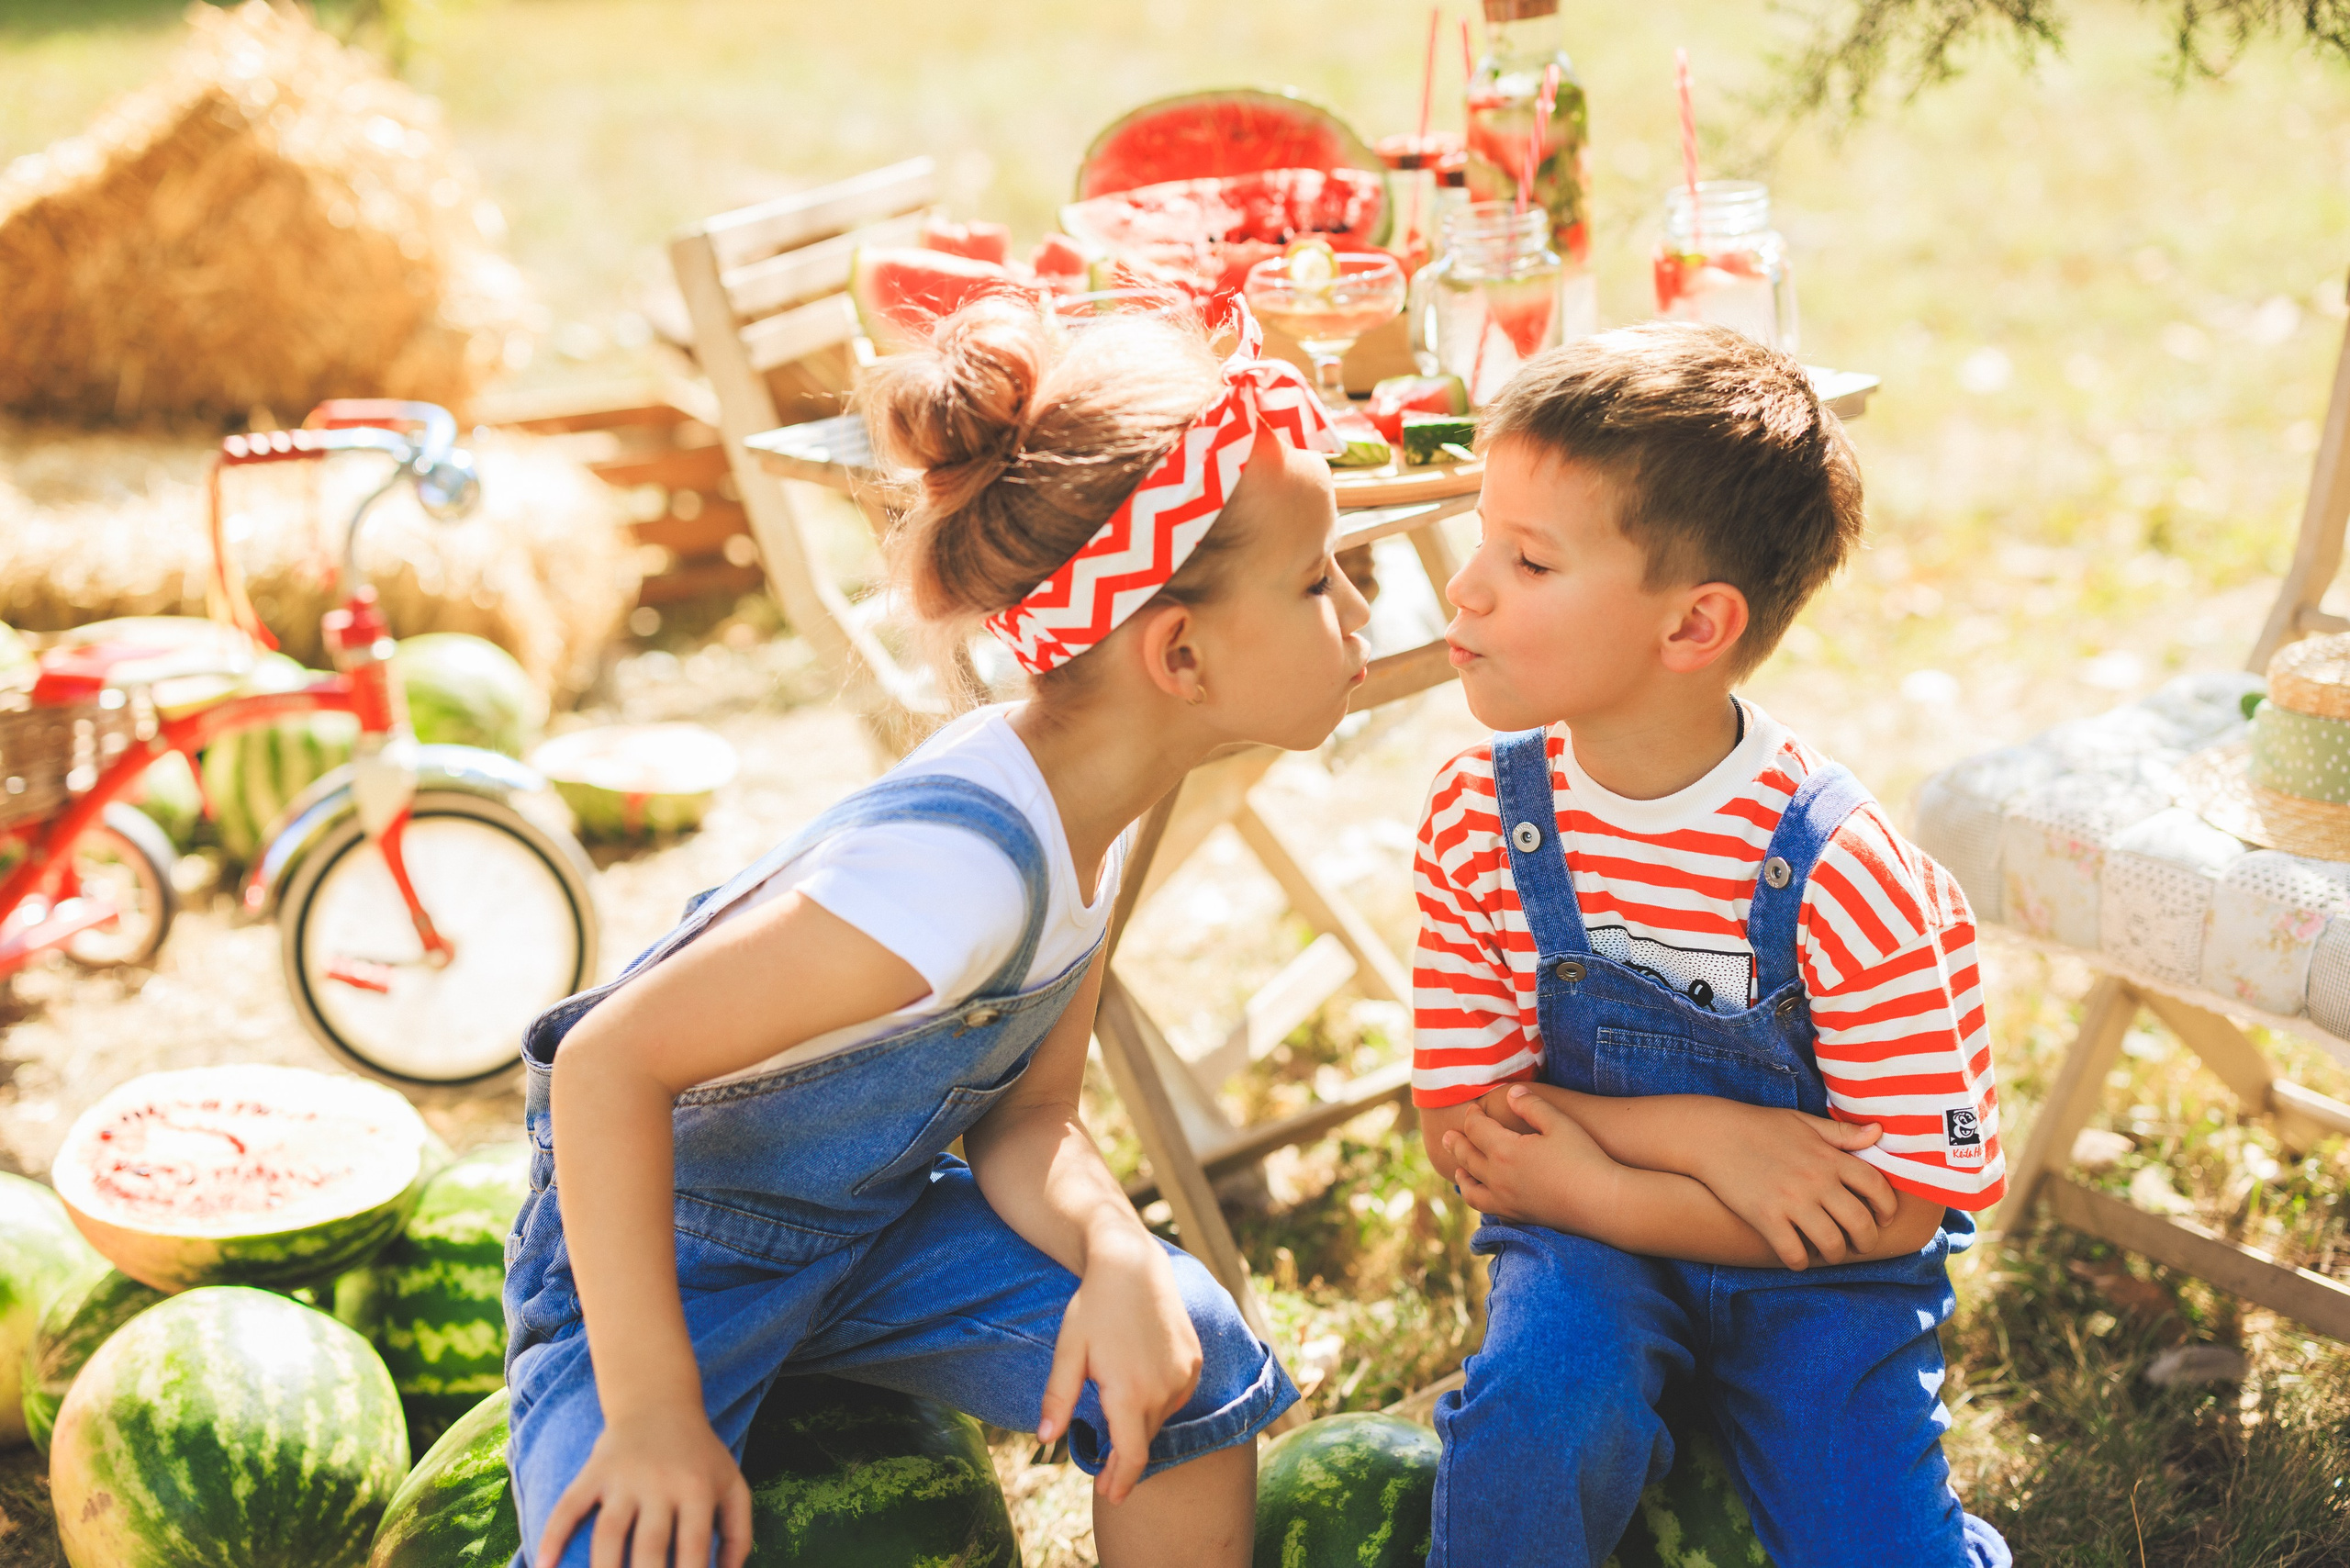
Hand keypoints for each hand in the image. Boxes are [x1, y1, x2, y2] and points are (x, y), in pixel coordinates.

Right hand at [537, 1401, 751, 1567]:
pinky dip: (552, 1535)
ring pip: (608, 1533)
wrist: (660, 1402)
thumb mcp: (732, 1485)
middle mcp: (659, 1483)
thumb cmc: (700, 1456)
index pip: (693, 1549)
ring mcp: (623, 1478)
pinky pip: (568, 1506)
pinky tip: (543, 1566)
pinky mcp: (593, 1472)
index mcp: (697, 1490)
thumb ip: (737, 1533)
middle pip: (649, 1547)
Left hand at [1038, 1230, 1202, 1504]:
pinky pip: (1175, 1397)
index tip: (1112, 1496)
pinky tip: (1140, 1392)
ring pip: (1160, 1419)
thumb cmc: (1094, 1307)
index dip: (1122, 1481)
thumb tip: (1045, 1438)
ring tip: (1118, 1425)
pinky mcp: (1193, 1363)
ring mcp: (1183, 1375)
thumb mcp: (1068, 1351)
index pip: (1132, 1456)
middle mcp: (1163, 1388)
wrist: (1132, 1265)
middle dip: (1124, 1458)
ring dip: (1140, 1428)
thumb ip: (1058, 1398)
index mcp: (1129, 1392)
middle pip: (1144, 1440)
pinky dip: (1157, 1404)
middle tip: (1103, 1472)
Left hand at [1444, 1086, 1616, 1226]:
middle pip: (1466, 1157)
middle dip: (1456, 1143)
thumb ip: (1531, 1105)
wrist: (1602, 1202)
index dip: (1472, 1116)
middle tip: (1447, 1136)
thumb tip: (1511, 1093)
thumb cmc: (1584, 1158)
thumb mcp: (1559, 1122)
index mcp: (1504, 1151)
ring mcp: (1506, 1201)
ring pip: (1470, 1189)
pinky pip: (1487, 1209)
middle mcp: (1498, 1178)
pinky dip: (1479, 1199)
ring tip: (1458, 1169)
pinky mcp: (1518, 1216)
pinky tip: (1486, 1195)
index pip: (1476, 1129)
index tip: (1473, 1108)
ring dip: (1461, 1176)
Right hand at [1685, 1104, 1897, 1268]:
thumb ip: (1842, 1132)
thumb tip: (1879, 1131)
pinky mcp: (1765, 1216)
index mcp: (1829, 1157)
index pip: (1876, 1186)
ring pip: (1832, 1243)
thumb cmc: (1758, 1126)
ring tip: (1830, 1253)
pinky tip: (1797, 1258)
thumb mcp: (1803, 1122)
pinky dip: (1800, 1262)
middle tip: (1861, 1246)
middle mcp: (1816, 1180)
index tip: (1884, 1219)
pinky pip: (1794, 1252)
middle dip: (1867, 1241)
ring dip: (1836, 1255)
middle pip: (1860, 1222)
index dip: (1887, 1207)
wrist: (1711, 1134)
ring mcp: (1791, 1200)